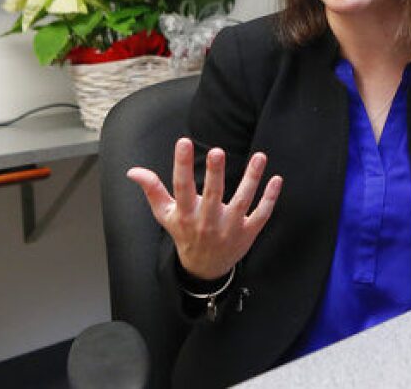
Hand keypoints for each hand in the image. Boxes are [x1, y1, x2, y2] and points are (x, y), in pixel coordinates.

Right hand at [127, 137, 282, 280]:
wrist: (204, 269)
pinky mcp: (248, 233)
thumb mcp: (166, 215)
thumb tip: (133, 171)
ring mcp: (230, 228)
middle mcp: (207, 222)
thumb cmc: (184, 234)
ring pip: (242, 201)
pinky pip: (262, 214)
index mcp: (186, 215)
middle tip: (217, 151)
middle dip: (215, 174)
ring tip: (259, 156)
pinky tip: (276, 178)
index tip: (183, 142)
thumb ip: (152, 190)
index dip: (182, 165)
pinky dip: (270, 198)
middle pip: (212, 195)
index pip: (181, 187)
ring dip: (252, 179)